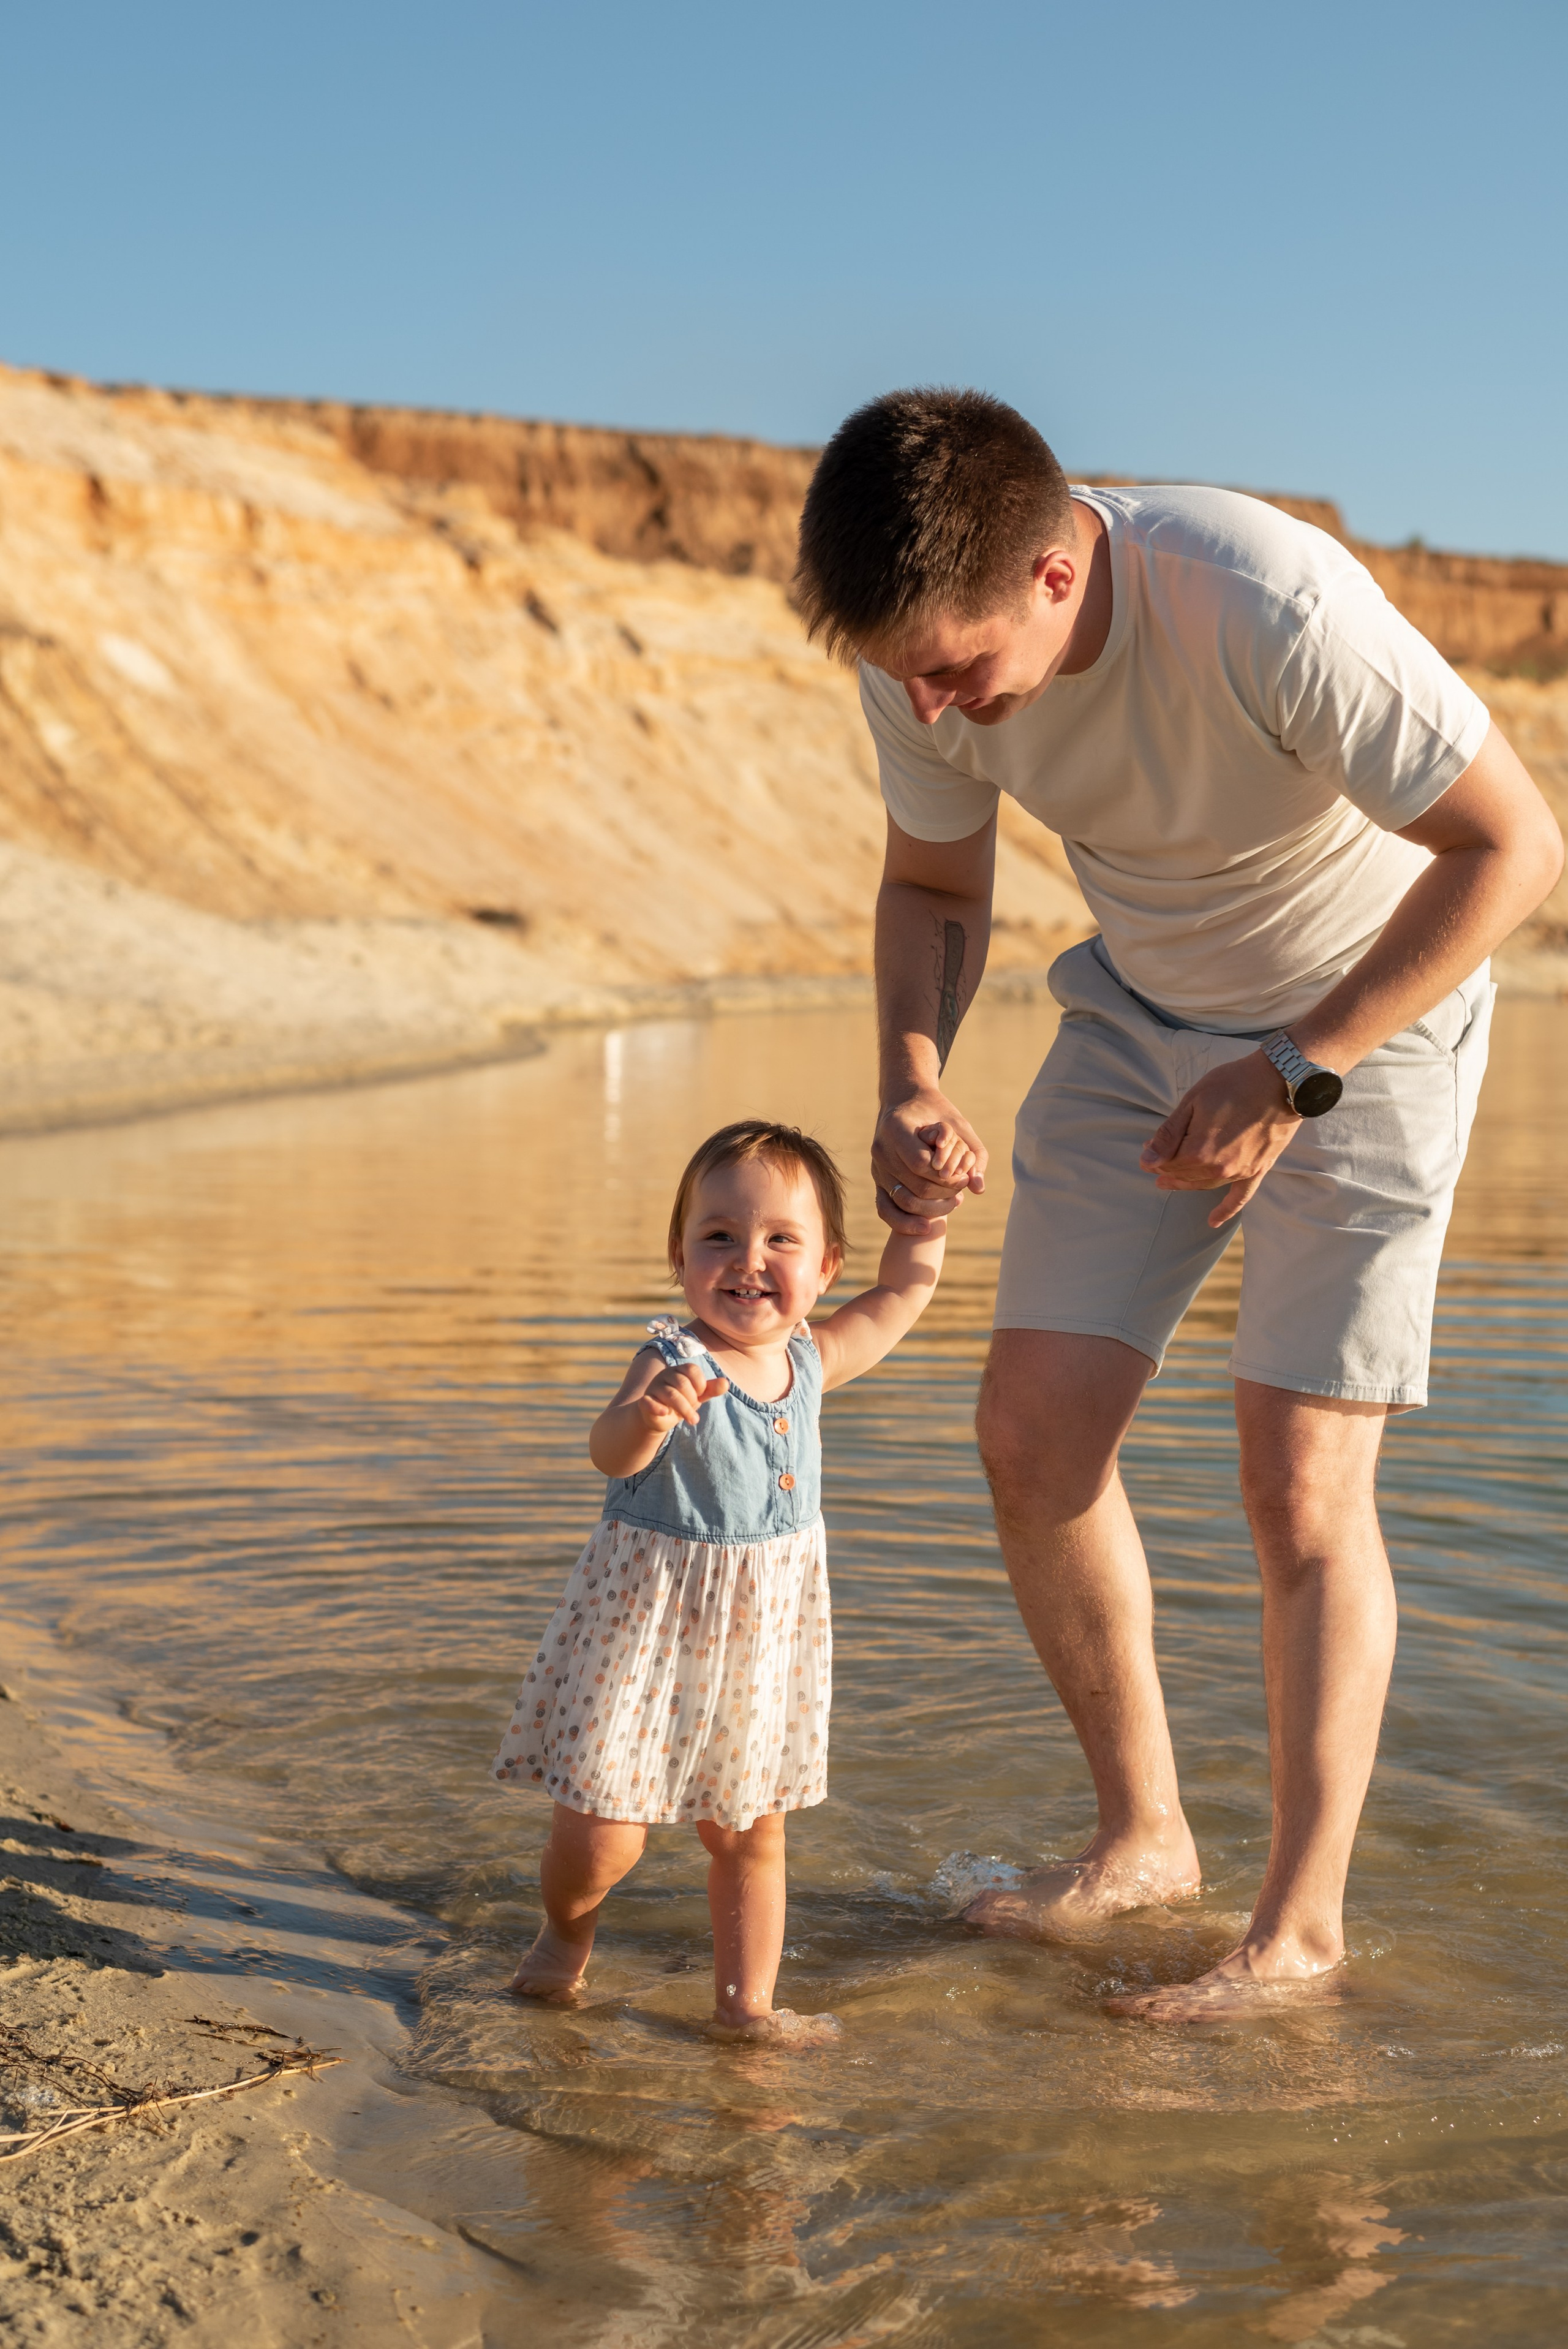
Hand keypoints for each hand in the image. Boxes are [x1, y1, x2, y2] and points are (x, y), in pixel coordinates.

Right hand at [636, 1365, 728, 1431]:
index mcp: (679, 1370)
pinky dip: (657, 1407)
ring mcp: (653, 1388)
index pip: (692, 1370)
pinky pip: (648, 1402)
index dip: (700, 1385)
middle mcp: (665, 1375)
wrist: (658, 1418)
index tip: (700, 1395)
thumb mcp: (698, 1396)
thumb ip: (711, 1389)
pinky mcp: (645, 1402)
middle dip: (692, 1399)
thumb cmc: (681, 1402)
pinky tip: (665, 1413)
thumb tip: (726, 1383)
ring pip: (671, 1394)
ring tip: (693, 1420)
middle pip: (682, 1383)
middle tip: (694, 1410)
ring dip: (684, 1409)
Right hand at [872, 1090, 986, 1235]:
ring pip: (904, 1201)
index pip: (921, 1164)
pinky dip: (906, 1223)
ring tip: (954, 1201)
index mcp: (895, 1127)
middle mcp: (880, 1149)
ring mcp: (876, 1167)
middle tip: (962, 1191)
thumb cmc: (935, 1112)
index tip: (962, 1176)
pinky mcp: (878, 1181)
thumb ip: (974, 1153)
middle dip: (944, 1193)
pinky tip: (926, 1227)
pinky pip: (885, 1210)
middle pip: (916, 1186)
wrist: (905, 1103)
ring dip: (933, 1208)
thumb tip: (978, 1188)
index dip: (945, 1176)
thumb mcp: (958, 1124)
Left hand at [1140, 1051, 1301, 1227]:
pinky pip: (1240, 1197)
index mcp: (1199, 1151)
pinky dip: (1225, 1210)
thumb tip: (1146, 1161)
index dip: (1153, 1155)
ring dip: (1185, 1183)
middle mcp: (1218, 1169)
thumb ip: (1169, 1135)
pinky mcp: (1258, 1170)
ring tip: (1170, 1182)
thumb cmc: (1235, 1084)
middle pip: (1184, 1175)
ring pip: (1204, 1184)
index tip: (1146, 1147)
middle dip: (1166, 1167)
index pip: (1166, 1163)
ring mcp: (1240, 1172)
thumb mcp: (1193, 1102)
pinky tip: (1213, 1222)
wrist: (1281, 1081)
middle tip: (1154, 1162)